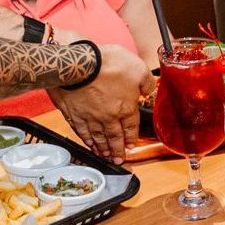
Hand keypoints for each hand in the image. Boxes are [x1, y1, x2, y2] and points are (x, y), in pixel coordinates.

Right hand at [50, 45, 151, 163]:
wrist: (79, 65)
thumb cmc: (109, 65)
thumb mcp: (138, 68)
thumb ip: (146, 82)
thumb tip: (150, 89)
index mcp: (125, 107)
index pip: (131, 127)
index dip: (131, 137)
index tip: (131, 146)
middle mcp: (108, 116)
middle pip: (114, 136)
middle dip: (117, 150)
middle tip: (119, 160)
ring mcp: (90, 117)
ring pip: (98, 137)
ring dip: (102, 148)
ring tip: (105, 156)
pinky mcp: (74, 114)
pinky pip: (81, 131)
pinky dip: (86, 139)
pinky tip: (88, 143)